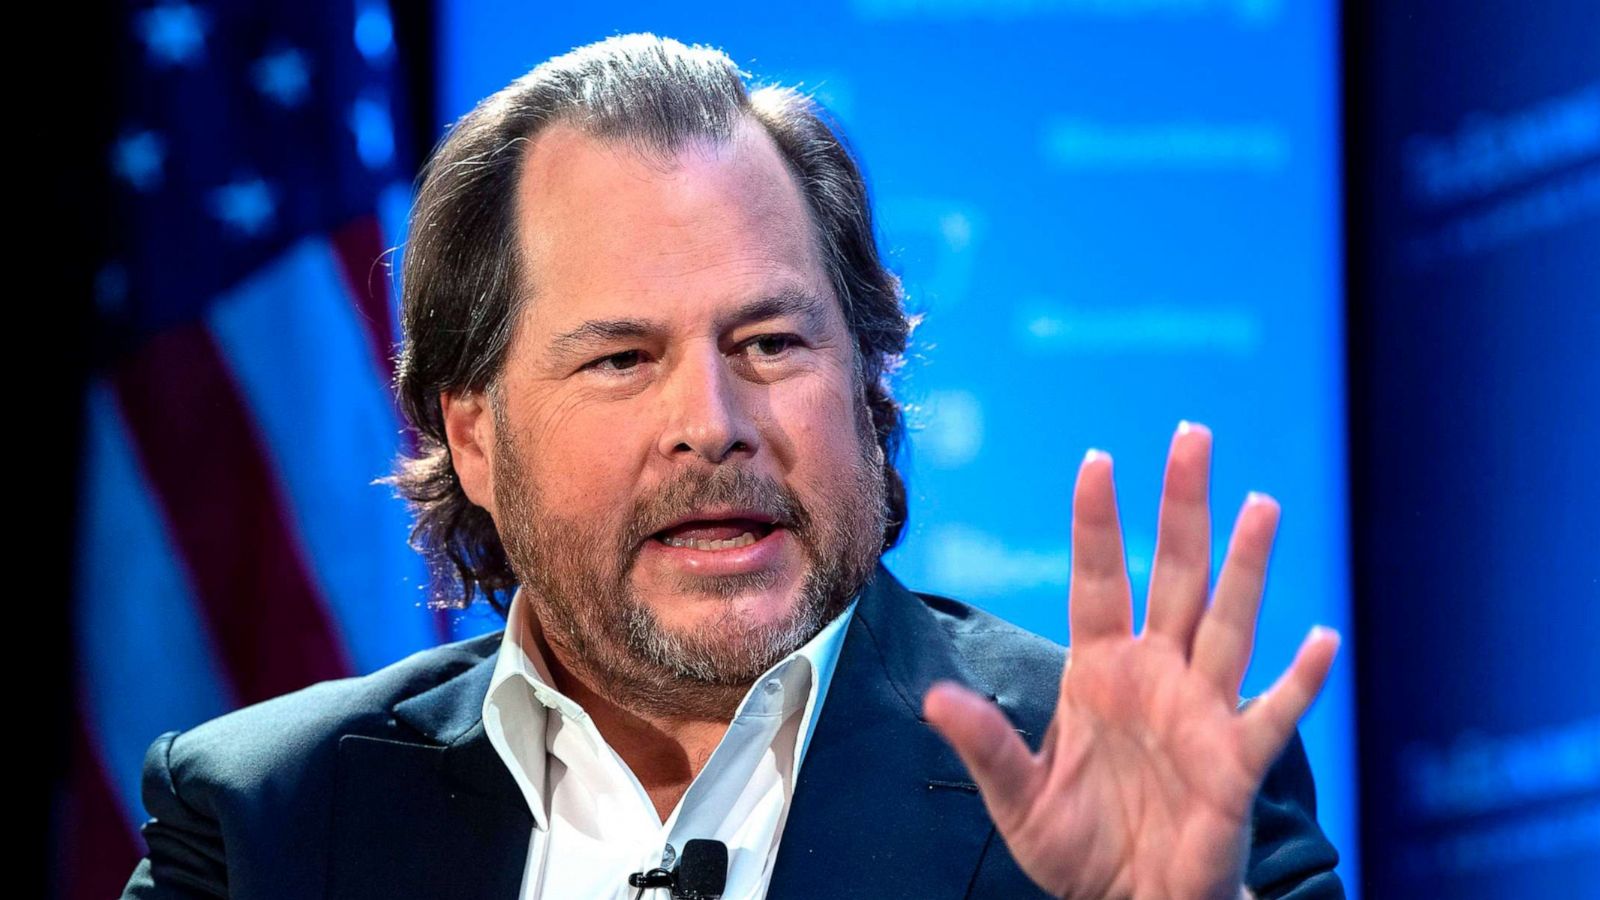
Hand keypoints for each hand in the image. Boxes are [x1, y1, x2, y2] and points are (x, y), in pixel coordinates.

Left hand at [922, 422, 1338, 899]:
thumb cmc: (1076, 848)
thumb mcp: (1016, 796)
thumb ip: (984, 745)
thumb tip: (934, 700)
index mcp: (1100, 672)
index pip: (1099, 579)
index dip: (1098, 523)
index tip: (1098, 459)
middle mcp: (1156, 676)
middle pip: (1176, 576)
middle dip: (1183, 507)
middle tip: (1193, 434)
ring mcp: (1201, 712)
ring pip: (1229, 624)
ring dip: (1246, 568)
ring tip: (1261, 506)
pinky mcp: (1236, 761)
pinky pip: (1274, 714)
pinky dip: (1300, 680)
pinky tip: (1324, 639)